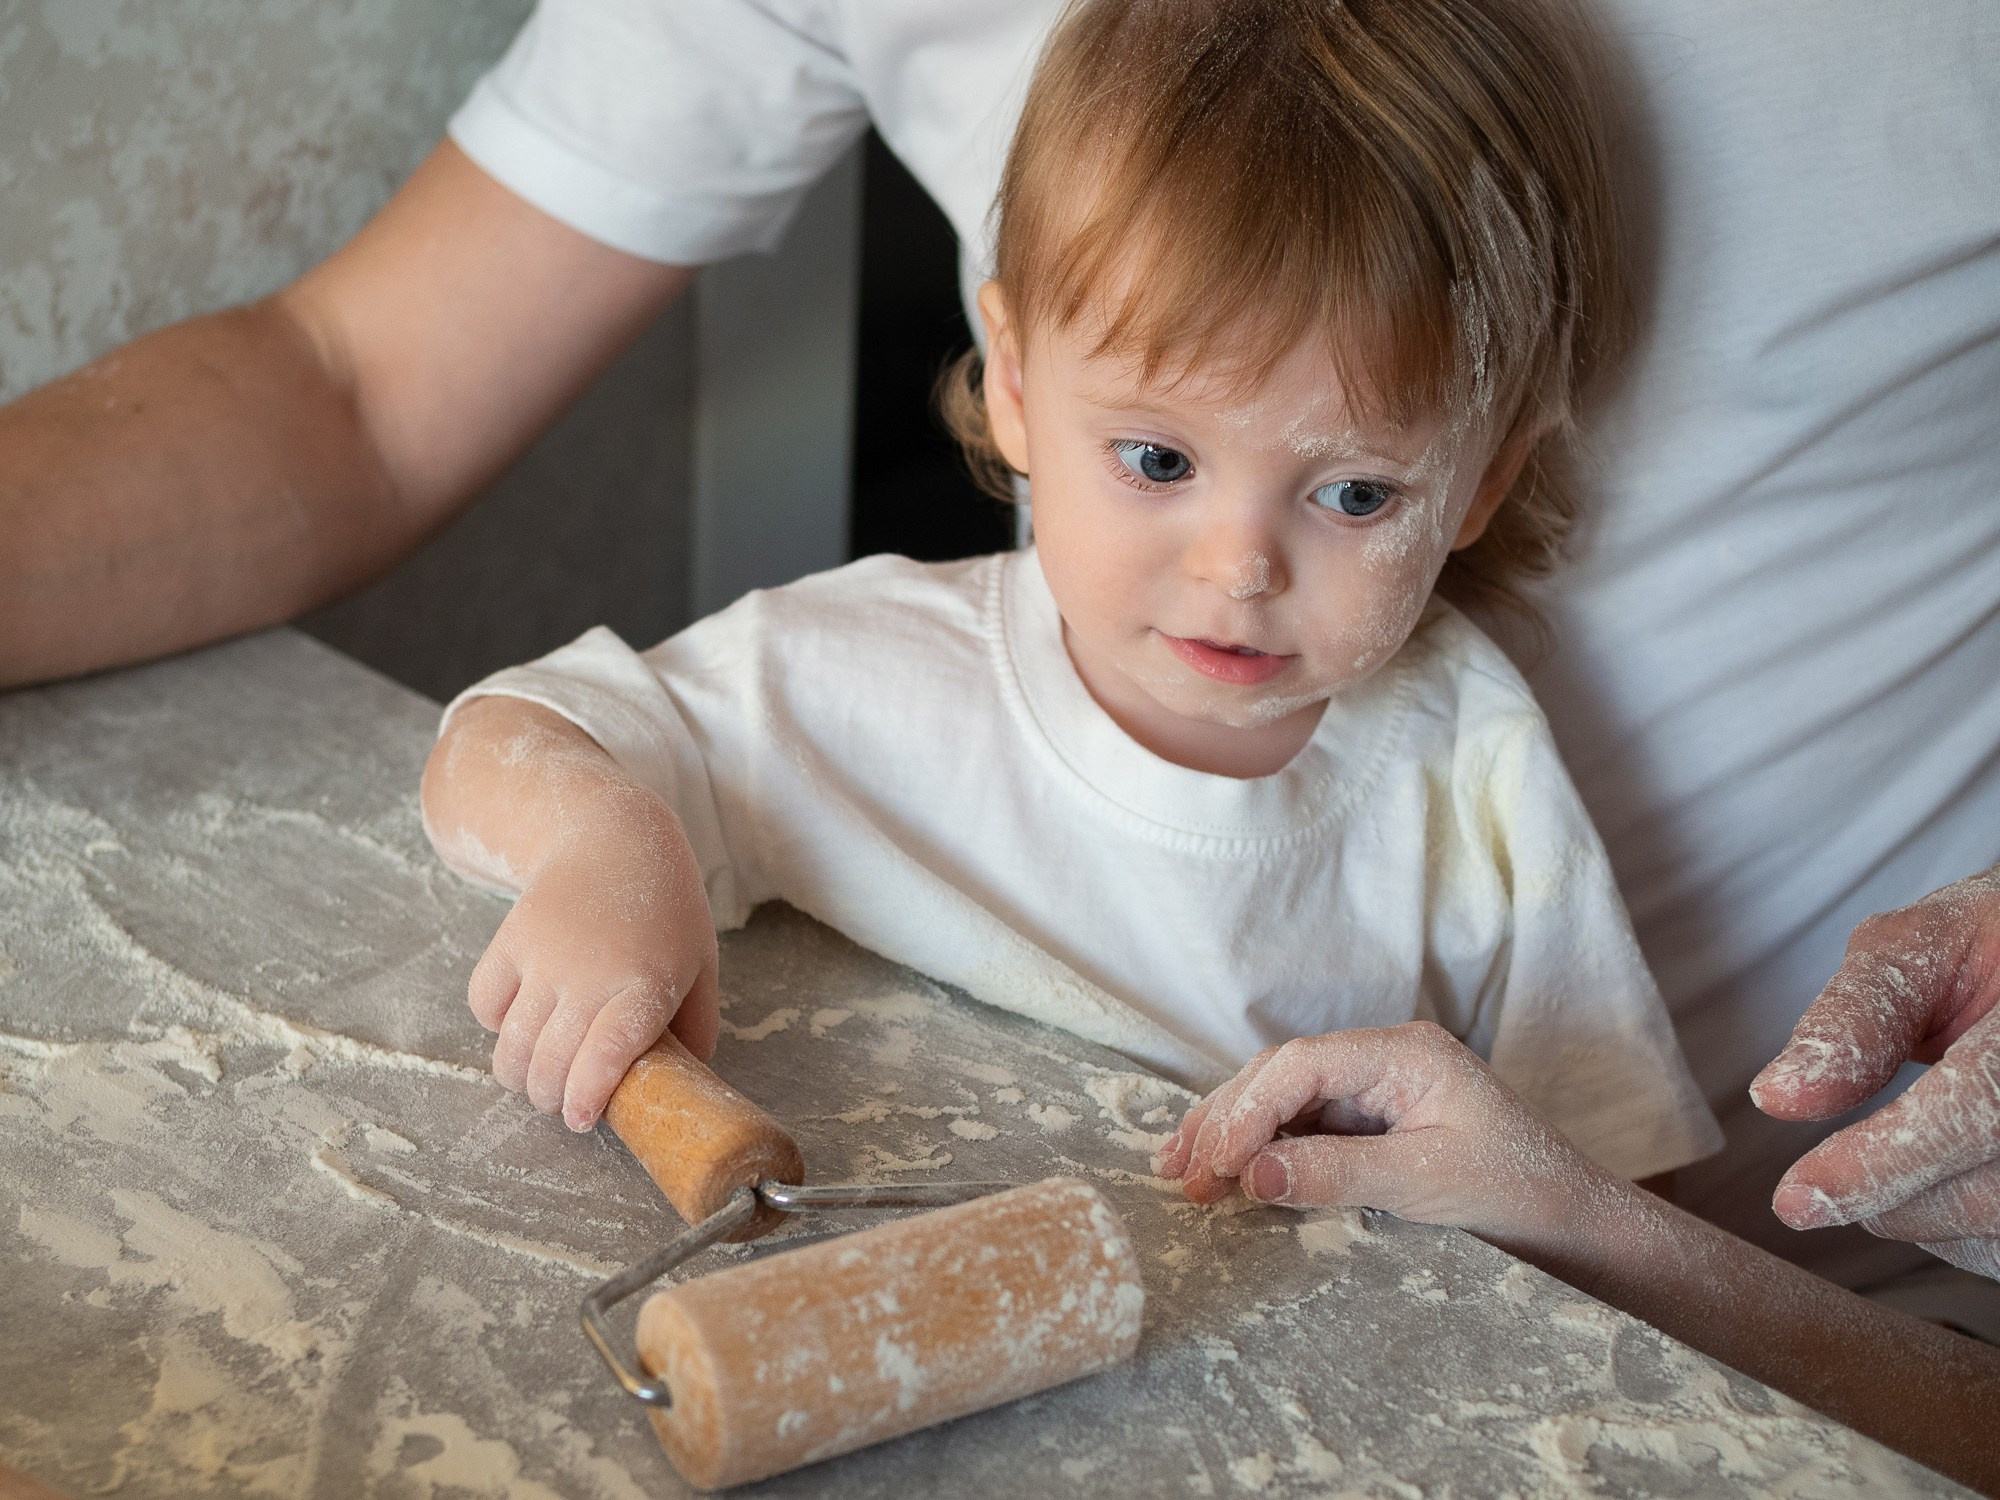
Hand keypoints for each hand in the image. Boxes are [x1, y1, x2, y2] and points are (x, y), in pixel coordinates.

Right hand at [467, 802, 718, 1132]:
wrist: (616, 839)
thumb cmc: (665, 912)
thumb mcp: (700, 965)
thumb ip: (697, 1027)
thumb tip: (684, 1085)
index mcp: (646, 983)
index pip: (606, 1055)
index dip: (585, 1097)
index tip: (580, 1119)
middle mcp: (591, 973)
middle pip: (551, 1064)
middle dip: (551, 1099)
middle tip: (562, 1104)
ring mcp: (545, 956)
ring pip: (512, 1046)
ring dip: (520, 1076)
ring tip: (537, 1079)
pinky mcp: (509, 941)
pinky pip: (485, 1006)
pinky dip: (496, 1028)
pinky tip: (519, 1024)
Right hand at [1151, 1022, 1618, 1247]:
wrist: (1571, 1217)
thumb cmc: (1516, 1189)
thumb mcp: (1425, 1183)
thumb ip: (1337, 1174)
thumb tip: (1253, 1175)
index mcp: (1405, 1052)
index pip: (1302, 1064)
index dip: (1249, 1109)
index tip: (1218, 1162)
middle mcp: (1383, 1057)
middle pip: (1281, 1073)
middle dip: (1226, 1118)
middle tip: (1180, 1170)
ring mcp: (1375, 1086)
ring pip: (1283, 1097)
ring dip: (1232, 1133)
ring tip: (1181, 1172)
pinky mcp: (1371, 1119)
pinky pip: (1302, 1124)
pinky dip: (1261, 1150)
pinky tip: (1228, 1174)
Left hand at [1752, 869, 1999, 1277]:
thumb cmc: (1993, 945)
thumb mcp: (1926, 945)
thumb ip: (1858, 1015)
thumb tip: (1779, 1095)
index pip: (1980, 1108)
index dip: (1886, 1160)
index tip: (1797, 1198)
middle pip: (1992, 1190)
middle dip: (1889, 1195)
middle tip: (1822, 1182)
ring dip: (1924, 1219)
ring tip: (1883, 1166)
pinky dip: (1962, 1232)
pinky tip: (1936, 1185)